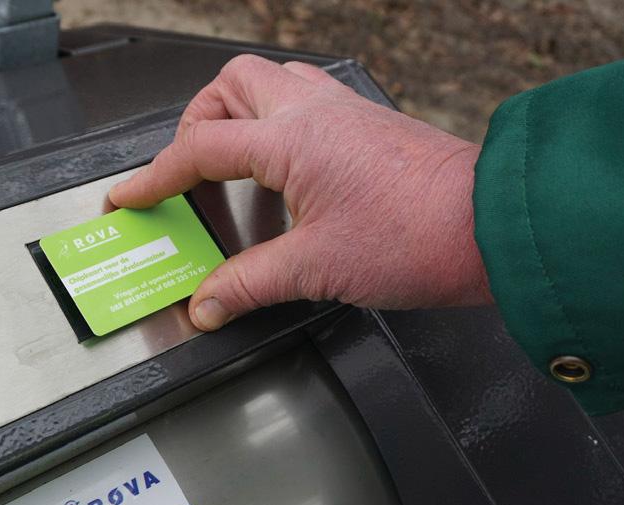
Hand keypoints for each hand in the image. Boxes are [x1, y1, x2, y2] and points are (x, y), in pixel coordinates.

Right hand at [109, 54, 492, 330]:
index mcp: (290, 140)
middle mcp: (313, 112)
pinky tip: (284, 162)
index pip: (198, 149)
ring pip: (269, 81)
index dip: (154, 177)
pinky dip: (277, 119)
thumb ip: (248, 284)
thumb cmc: (419, 238)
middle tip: (187, 171)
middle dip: (195, 122)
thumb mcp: (317, 268)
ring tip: (228, 159)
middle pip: (229, 85)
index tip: (129, 195)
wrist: (494, 227)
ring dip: (237, 111)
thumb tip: (207, 304)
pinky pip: (305, 97)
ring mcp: (344, 111)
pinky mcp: (367, 123)